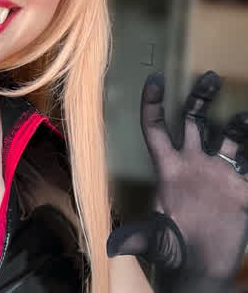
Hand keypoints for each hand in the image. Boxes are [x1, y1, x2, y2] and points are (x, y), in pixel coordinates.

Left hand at [107, 71, 247, 292]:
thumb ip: (139, 237)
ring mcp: (218, 173)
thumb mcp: (156, 241)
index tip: (156, 78)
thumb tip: (111, 245)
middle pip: (194, 120)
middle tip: (209, 75)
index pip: (156, 127)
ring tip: (243, 117)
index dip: (153, 103)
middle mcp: (193, 162)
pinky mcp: (241, 188)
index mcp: (169, 167)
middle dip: (200, 97)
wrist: (202, 268)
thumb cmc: (173, 250)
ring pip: (228, 136)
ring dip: (237, 122)